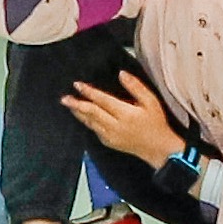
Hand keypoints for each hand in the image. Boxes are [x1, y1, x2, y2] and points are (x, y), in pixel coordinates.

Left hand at [61, 66, 181, 165]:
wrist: (158, 149)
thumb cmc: (156, 123)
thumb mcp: (151, 102)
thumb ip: (136, 87)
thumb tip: (122, 74)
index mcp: (125, 114)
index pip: (102, 101)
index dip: (89, 92)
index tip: (78, 84)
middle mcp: (115, 126)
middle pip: (92, 113)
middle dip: (76, 105)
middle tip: (64, 98)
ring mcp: (111, 136)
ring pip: (90, 123)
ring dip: (79, 113)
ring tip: (69, 105)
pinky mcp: (109, 143)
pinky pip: (95, 131)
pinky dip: (87, 122)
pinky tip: (83, 116)